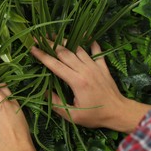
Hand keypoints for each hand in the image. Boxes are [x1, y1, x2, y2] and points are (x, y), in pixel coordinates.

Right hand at [31, 41, 150, 133]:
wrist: (118, 112)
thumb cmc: (95, 115)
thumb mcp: (73, 115)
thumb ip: (56, 104)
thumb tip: (44, 92)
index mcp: (76, 81)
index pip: (55, 65)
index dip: (42, 56)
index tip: (32, 48)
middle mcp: (85, 69)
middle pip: (65, 52)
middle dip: (50, 44)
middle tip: (39, 38)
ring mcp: (95, 65)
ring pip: (78, 48)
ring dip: (65, 41)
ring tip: (54, 36)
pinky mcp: (103, 65)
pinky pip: (96, 49)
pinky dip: (90, 41)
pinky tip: (84, 34)